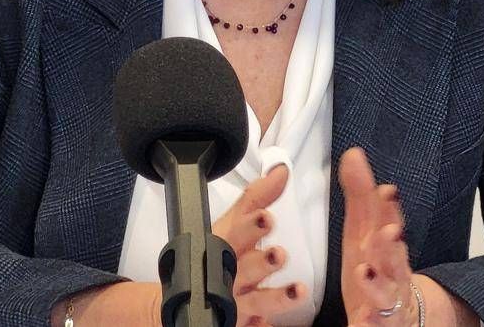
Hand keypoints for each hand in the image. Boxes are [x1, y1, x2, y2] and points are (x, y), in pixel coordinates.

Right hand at [211, 163, 304, 326]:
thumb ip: (257, 197)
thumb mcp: (232, 223)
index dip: (250, 226)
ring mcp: (232, 304)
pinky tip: (272, 325)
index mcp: (223, 245)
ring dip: (273, 297)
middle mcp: (227, 275)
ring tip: (297, 291)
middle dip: (260, 262)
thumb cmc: (212, 255)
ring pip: (253, 302)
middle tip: (278, 254)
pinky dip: (263, 326)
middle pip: (242, 267)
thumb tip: (282, 171)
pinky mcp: (237, 324)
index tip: (266, 218)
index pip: (235, 233)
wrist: (186, 299)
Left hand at [338, 147, 416, 326]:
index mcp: (385, 246)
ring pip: (387, 293)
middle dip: (389, 245)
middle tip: (385, 232)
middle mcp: (391, 272)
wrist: (399, 315)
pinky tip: (359, 323)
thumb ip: (359, 194)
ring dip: (378, 284)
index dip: (389, 209)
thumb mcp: (364, 229)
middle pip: (394, 258)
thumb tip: (354, 153)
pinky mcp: (377, 325)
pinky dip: (367, 326)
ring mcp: (387, 300)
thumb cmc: (377, 266)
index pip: (390, 224)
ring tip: (363, 272)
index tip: (386, 191)